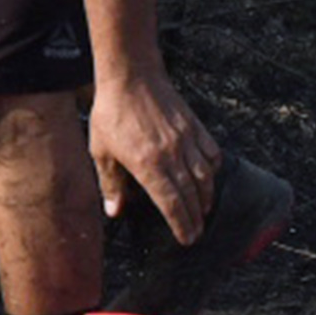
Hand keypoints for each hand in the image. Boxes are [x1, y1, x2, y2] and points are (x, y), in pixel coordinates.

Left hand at [90, 68, 220, 245]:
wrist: (130, 75)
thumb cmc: (112, 112)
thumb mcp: (101, 151)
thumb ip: (110, 184)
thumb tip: (115, 211)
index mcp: (147, 165)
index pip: (171, 204)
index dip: (181, 225)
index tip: (187, 239)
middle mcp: (171, 155)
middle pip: (191, 195)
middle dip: (196, 218)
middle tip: (197, 232)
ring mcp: (186, 140)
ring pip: (205, 177)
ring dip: (207, 197)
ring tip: (204, 210)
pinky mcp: (194, 125)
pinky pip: (211, 152)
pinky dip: (213, 169)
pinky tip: (209, 177)